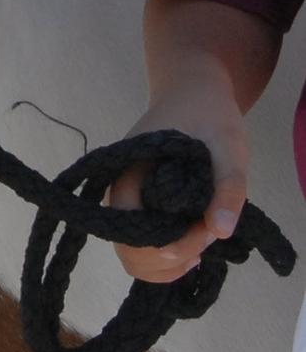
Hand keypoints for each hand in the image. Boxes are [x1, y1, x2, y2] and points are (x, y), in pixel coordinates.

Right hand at [109, 74, 248, 283]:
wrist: (194, 88)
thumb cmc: (208, 112)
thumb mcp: (228, 146)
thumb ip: (227, 187)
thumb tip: (220, 232)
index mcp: (131, 172)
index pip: (129, 228)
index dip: (167, 243)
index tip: (205, 231)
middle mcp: (122, 188)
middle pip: (127, 248)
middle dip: (166, 260)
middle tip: (203, 244)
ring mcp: (131, 195)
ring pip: (133, 251)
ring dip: (165, 263)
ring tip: (199, 251)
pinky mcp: (143, 200)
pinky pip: (143, 240)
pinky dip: (164, 255)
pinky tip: (192, 246)